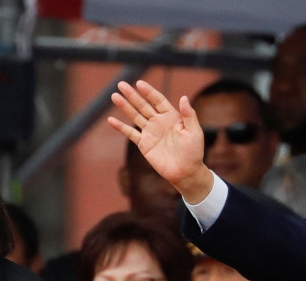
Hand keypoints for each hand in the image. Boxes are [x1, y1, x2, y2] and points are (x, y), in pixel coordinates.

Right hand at [108, 80, 212, 202]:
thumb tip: (183, 97)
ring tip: (114, 96)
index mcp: (172, 116)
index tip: (139, 83)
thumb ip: (189, 115)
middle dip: (132, 95)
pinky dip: (121, 127)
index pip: (158, 100)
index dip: (149, 92)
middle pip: (143, 105)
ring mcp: (150, 132)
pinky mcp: (144, 144)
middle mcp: (159, 122)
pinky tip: (111, 120)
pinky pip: (130, 134)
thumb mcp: (194, 132)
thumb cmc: (193, 152)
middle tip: (121, 84)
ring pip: (135, 116)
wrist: (186, 172)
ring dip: (124, 106)